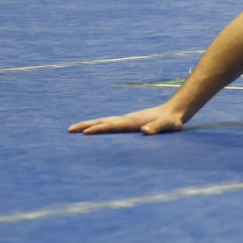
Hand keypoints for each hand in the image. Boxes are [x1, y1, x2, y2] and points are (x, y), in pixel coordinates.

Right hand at [68, 103, 186, 134]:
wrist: (174, 110)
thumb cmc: (171, 121)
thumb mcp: (167, 126)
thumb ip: (156, 128)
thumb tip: (144, 131)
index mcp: (133, 122)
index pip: (112, 126)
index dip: (99, 129)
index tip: (85, 133)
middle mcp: (126, 119)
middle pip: (102, 121)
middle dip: (85, 125)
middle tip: (69, 130)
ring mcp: (125, 119)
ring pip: (103, 121)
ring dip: (88, 124)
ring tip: (74, 129)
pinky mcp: (127, 121)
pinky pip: (108, 123)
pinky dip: (97, 125)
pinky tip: (93, 129)